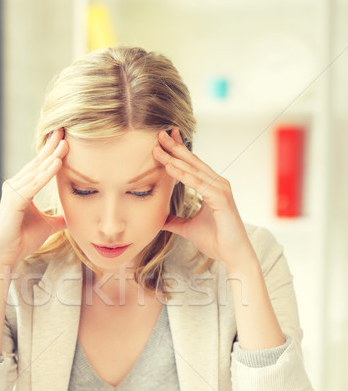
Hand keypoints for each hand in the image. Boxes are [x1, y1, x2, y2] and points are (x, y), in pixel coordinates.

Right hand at [0, 129, 68, 269]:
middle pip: (37, 163)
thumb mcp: (49, 225)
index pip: (39, 165)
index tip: (65, 137)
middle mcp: (15, 186)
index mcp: (22, 188)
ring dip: (51, 157)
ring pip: (36, 171)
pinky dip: (46, 175)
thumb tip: (74, 216)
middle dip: (51, 146)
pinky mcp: (14, 201)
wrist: (8, 255)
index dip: (52, 151)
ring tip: (65, 143)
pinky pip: (33, 185)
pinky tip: (57, 164)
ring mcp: (13, 192)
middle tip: (64, 129)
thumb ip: (60, 218)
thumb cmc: (24, 240)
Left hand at [153, 129, 255, 270]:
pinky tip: (171, 168)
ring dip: (175, 159)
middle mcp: (218, 184)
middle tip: (158, 134)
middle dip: (174, 148)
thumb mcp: (188, 228)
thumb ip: (174, 221)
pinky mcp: (221, 199)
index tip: (163, 141)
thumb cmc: (216, 241)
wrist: (233, 256)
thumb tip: (159, 219)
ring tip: (159, 149)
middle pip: (193, 162)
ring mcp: (221, 190)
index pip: (192, 166)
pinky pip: (199, 184)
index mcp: (211, 188)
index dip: (178, 152)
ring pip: (194, 170)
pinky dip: (184, 175)